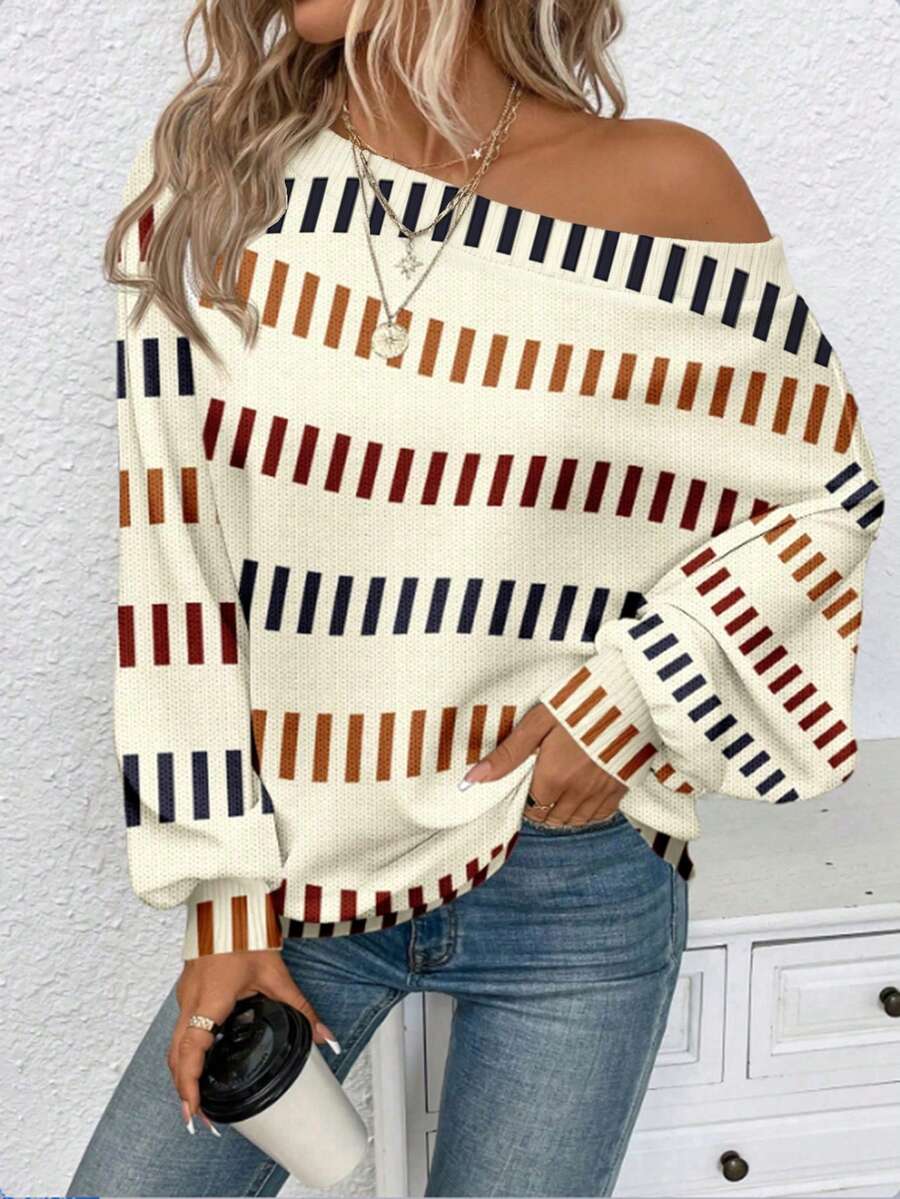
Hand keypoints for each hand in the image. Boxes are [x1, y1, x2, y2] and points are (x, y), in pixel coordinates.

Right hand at [169, 948, 340, 1133]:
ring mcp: (186, 995)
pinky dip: (187, 1052)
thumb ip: (300, 1008)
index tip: (194, 1112)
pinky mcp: (189, 990)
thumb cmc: (245, 933)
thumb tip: (325, 1037)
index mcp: (209, 1000)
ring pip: (174, 1043)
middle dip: (185, 1089)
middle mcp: (190, 1001)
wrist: (227, 905)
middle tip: (200, 1118)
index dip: (189, 1085)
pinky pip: (182, 1028)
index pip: (191, 1050)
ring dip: (183, 1072)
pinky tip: (203, 1062)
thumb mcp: (276, 973)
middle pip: (176, 1055)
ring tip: (199, 1098)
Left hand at [459, 702, 626, 825]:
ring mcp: (602, 792)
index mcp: (553, 777)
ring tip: (558, 790)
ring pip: (575, 821)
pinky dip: (588, 811)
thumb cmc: (580, 701)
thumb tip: (473, 779)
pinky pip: (601, 815)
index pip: (530, 808)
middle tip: (539, 786)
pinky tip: (582, 794)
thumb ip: (507, 755)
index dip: (524, 798)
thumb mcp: (537, 722)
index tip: (525, 783)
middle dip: (540, 808)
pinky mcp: (622, 787)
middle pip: (551, 818)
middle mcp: (578, 791)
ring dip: (562, 812)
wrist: (629, 692)